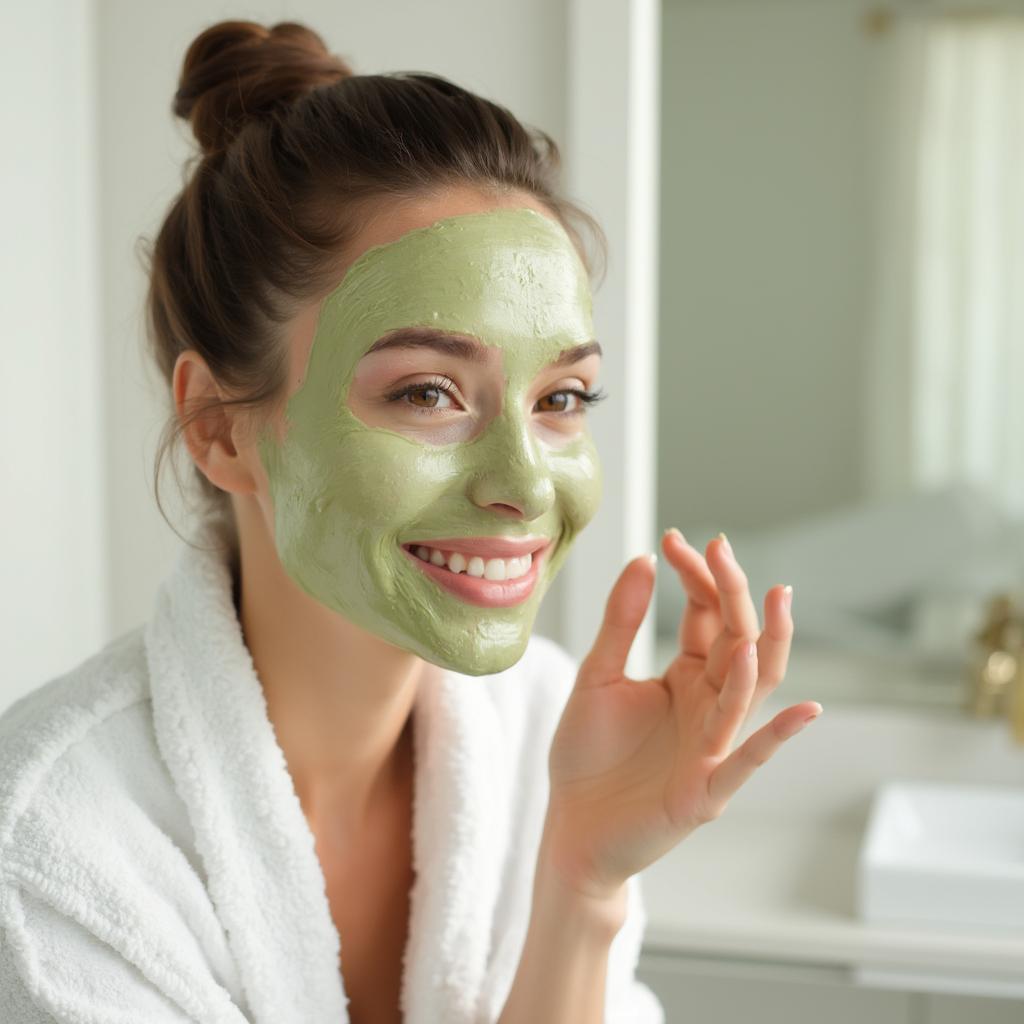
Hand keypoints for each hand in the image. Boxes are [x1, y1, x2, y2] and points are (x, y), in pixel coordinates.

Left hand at [542, 529, 820, 902]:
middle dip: (733, 593)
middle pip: (738, 640)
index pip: (707, 616)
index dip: (697, 577)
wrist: (569, 826)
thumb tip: (642, 560)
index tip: (675, 539)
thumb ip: (621, 624)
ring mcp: (713, 746)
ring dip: (764, 646)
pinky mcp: (706, 789)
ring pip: (752, 689)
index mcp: (686, 677)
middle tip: (721, 548)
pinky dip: (778, 736)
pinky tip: (805, 709)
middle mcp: (709, 705)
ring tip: (775, 598)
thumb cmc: (586, 755)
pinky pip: (747, 759)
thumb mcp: (597, 676)